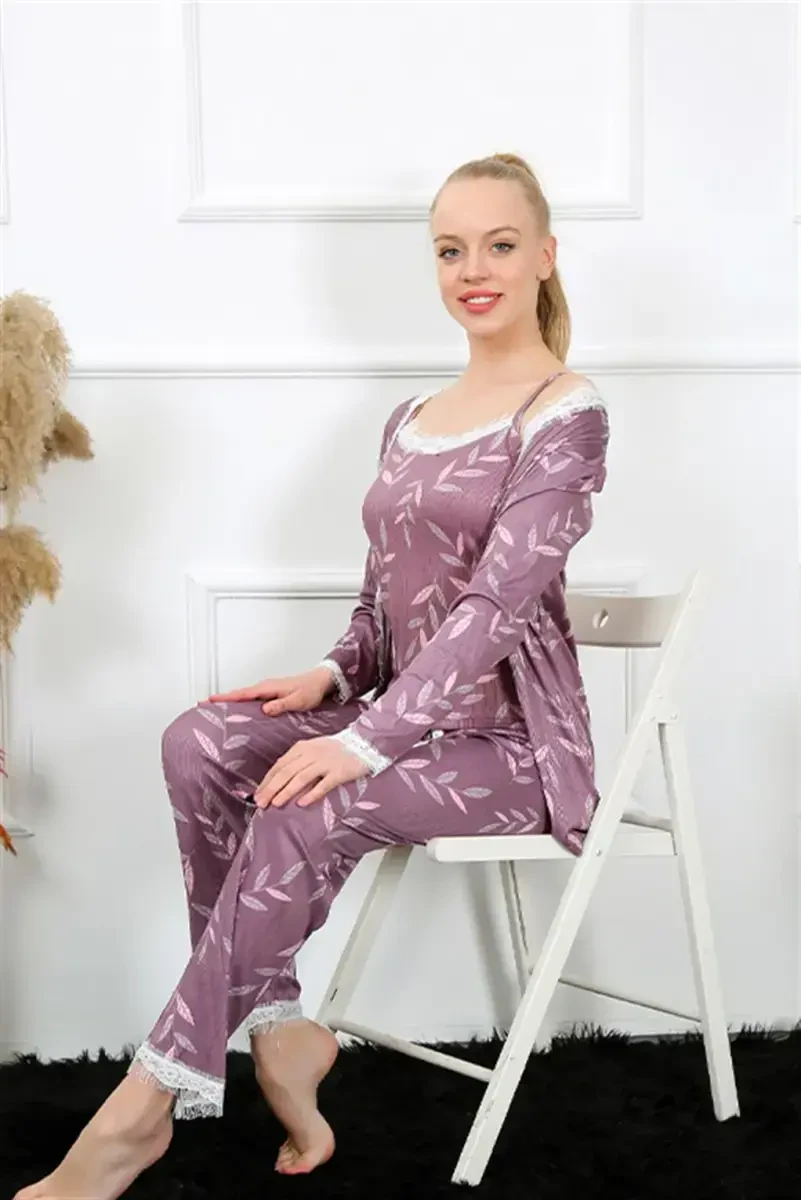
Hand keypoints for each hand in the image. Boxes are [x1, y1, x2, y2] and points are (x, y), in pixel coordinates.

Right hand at [207, 667, 334, 715]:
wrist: (321, 681)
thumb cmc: (310, 690)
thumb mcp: (298, 700)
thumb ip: (281, 705)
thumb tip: (264, 709)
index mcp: (268, 688)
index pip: (242, 694)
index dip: (225, 697)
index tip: (209, 699)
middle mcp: (264, 688)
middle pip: (238, 694)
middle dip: (221, 699)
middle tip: (203, 705)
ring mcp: (267, 691)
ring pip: (244, 697)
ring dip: (230, 701)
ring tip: (215, 709)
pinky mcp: (271, 695)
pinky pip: (252, 699)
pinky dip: (241, 702)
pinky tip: (238, 711)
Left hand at [254, 736, 369, 808]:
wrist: (363, 744)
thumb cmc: (334, 750)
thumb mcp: (312, 750)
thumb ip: (296, 762)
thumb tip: (277, 781)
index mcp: (302, 748)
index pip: (279, 765)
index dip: (267, 780)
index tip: (257, 794)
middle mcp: (311, 753)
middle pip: (286, 772)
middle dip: (271, 788)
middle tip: (260, 803)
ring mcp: (325, 762)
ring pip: (301, 778)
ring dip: (286, 791)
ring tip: (276, 804)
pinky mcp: (339, 772)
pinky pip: (323, 784)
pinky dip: (311, 794)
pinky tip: (302, 804)